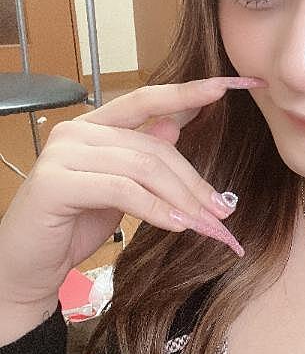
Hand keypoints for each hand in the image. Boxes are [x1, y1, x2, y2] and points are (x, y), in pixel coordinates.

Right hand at [0, 76, 266, 309]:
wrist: (26, 267)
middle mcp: (76, 131)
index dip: (188, 92)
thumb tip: (175, 127)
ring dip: (181, 198)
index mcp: (93, 126)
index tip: (229, 85)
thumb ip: (141, 158)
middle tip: (222, 209)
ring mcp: (63, 154)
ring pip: (143, 167)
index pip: (146, 99)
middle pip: (153, 145)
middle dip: (193, 179)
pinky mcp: (56, 183)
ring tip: (205, 223)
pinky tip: (177, 225)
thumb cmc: (72, 226)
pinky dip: (156, 209)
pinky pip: (122, 190)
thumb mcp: (117, 190)